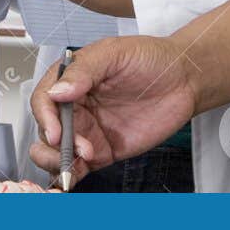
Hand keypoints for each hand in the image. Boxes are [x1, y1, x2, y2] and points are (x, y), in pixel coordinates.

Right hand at [29, 36, 199, 180]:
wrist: (184, 80)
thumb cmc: (151, 58)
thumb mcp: (115, 53)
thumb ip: (85, 71)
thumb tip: (58, 92)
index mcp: (72, 79)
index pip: (45, 99)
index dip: (45, 117)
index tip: (56, 131)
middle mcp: (75, 105)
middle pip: (46, 129)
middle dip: (53, 144)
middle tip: (77, 148)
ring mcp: (88, 130)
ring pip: (56, 151)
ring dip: (58, 161)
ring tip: (80, 161)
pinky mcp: (103, 151)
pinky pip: (78, 167)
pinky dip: (71, 175)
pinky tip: (76, 176)